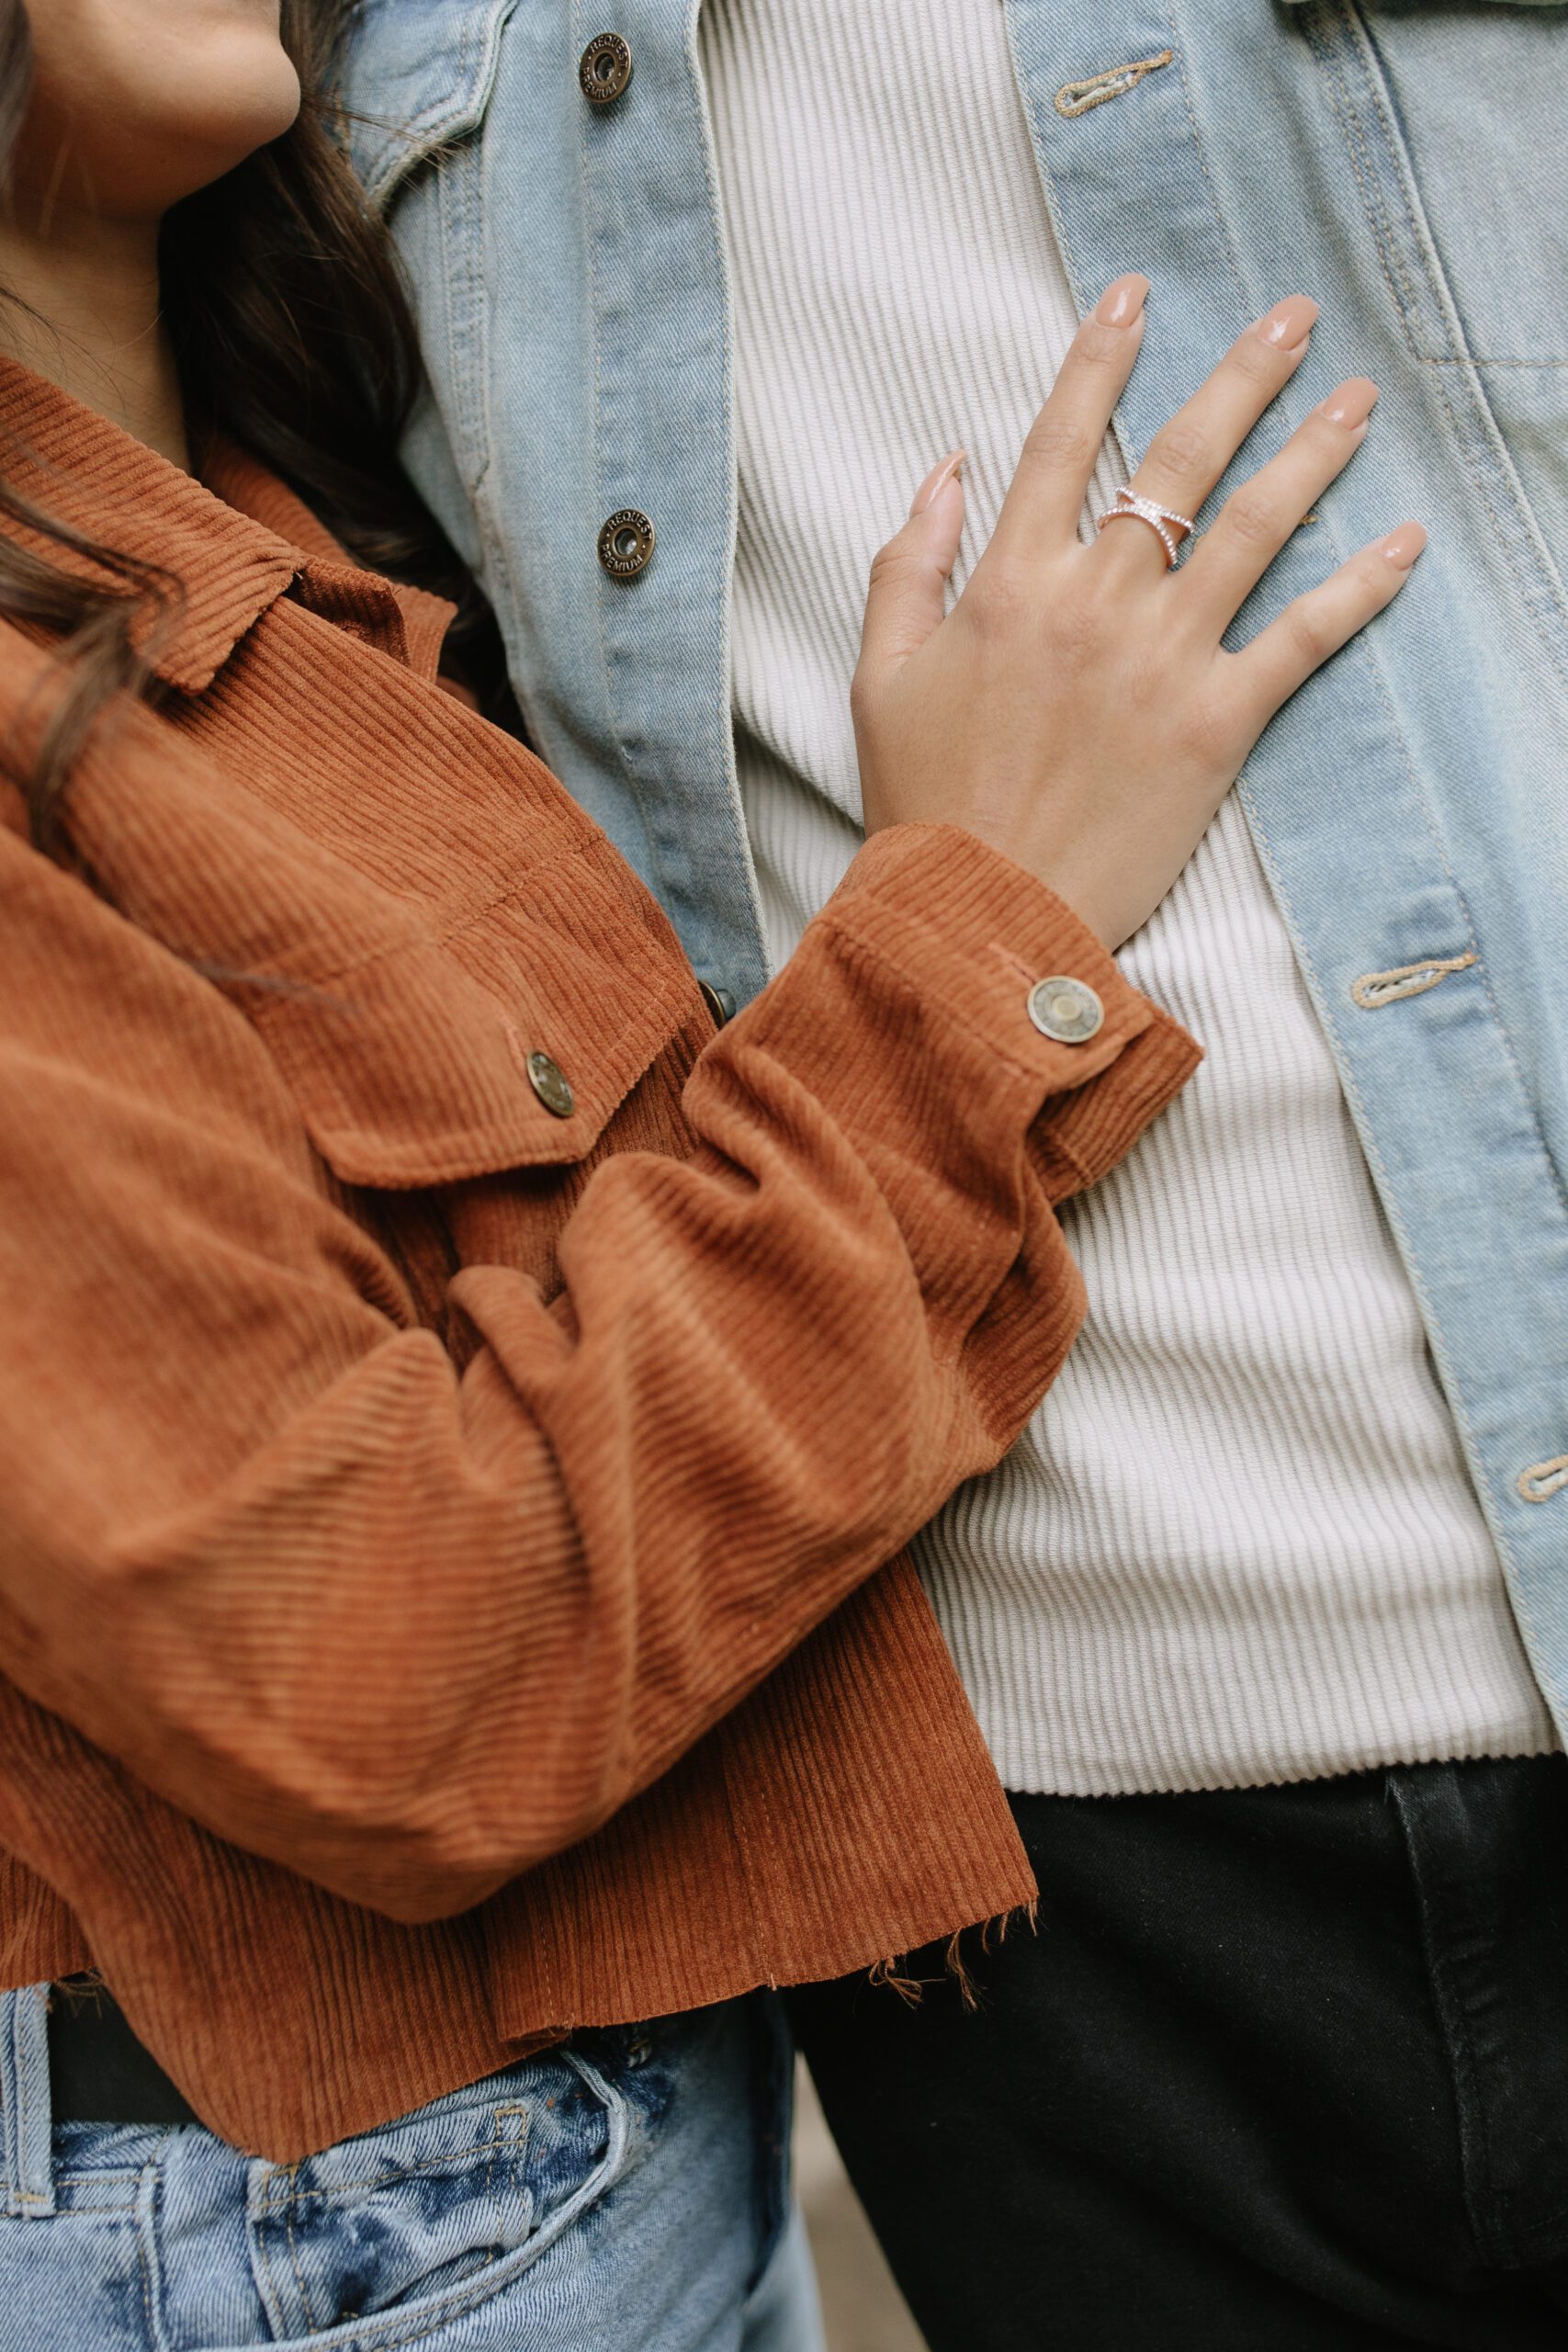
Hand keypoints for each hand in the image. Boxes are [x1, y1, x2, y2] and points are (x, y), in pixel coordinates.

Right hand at [851, 275, 1424, 948]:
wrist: (976, 912)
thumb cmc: (923, 801)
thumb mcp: (879, 674)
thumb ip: (908, 563)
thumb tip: (945, 467)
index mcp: (1010, 582)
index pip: (1064, 439)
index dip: (1102, 357)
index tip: (1138, 294)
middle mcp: (1094, 601)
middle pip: (1179, 461)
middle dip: (1241, 377)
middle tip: (1292, 319)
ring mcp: (1160, 658)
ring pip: (1252, 529)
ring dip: (1312, 454)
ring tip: (1356, 400)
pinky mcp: (1214, 724)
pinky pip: (1300, 639)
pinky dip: (1359, 588)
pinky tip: (1405, 542)